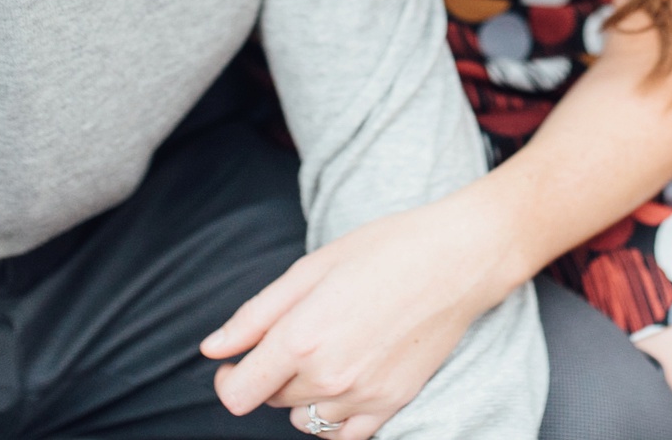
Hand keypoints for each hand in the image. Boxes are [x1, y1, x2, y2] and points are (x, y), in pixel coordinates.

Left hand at [201, 193, 521, 439]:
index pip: (238, 394)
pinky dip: (334, 415)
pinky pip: (344, 435)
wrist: (458, 259)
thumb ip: (255, 314)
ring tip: (327, 352)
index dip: (228, 378)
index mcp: (301, 338)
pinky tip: (346, 380)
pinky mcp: (391, 405)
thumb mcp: (311, 268)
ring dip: (302, 395)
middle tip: (299, 333)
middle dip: (272, 374)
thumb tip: (213, 349)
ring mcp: (362, 396)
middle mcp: (329, 376)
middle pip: (272, 401)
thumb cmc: (385, 250)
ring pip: (305, 418)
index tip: (237, 361)